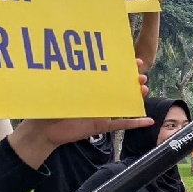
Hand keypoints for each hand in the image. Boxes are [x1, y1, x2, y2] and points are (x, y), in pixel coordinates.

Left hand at [9, 62, 152, 168]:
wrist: (44, 130)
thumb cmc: (49, 106)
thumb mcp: (62, 89)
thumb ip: (73, 79)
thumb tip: (80, 65)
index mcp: (90, 86)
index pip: (110, 74)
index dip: (124, 68)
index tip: (135, 62)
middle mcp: (98, 97)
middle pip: (121, 87)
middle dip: (133, 81)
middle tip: (141, 77)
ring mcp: (102, 112)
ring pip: (124, 103)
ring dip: (136, 97)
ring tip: (144, 90)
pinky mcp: (101, 126)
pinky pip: (121, 125)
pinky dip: (135, 123)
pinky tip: (149, 121)